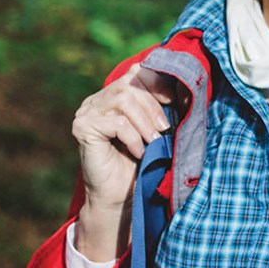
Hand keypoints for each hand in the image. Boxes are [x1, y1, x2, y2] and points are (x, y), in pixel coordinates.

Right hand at [71, 63, 178, 260]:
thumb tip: (186, 85)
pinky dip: (133, 137)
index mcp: (114, 95)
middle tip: (164, 128)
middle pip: (131, 84)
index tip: (173, 100)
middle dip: (153, 106)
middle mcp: (97, 100)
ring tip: (153, 141)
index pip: (136, 72)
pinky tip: (138, 152)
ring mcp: (86, 112)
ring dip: (145, 121)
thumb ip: (166, 105)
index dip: (157, 82)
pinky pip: (116, 122)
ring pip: (123, 100)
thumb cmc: (143, 161)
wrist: (121, 195)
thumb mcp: (158, 128)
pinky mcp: (82, 127)